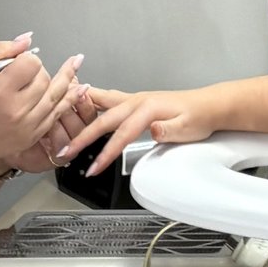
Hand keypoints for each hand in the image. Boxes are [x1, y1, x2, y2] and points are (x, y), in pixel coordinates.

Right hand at [0, 43, 84, 178]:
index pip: (30, 64)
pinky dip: (67, 100)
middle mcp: (16, 110)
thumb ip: (0, 51)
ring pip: (56, 96)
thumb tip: (27, 40)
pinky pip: (56, 114)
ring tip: (76, 62)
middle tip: (27, 71)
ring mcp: (27, 126)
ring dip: (64, 79)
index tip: (19, 61)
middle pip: (44, 79)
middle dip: (39, 70)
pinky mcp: (32, 136)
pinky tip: (78, 87)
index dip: (26, 59)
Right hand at [67, 83, 225, 176]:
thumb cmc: (199, 117)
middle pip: (103, 120)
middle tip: (65, 152)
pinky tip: (83, 100)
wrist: (209, 105)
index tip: (93, 167)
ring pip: (101, 104)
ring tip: (58, 115)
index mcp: (147, 109)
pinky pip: (108, 100)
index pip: (120, 134)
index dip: (105, 152)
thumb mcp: (188, 127)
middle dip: (82, 137)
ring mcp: (135, 99)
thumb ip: (169, 130)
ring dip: (81, 113)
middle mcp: (137, 101)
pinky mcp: (136, 102)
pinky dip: (92, 101)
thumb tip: (153, 129)